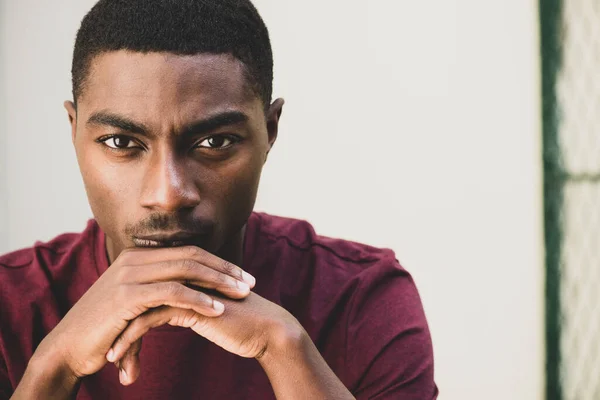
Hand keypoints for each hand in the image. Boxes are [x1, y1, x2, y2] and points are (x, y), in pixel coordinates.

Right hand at [32, 246, 255, 382]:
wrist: (70, 346)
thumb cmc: (107, 327)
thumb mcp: (135, 300)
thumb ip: (158, 288)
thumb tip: (188, 289)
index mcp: (139, 256)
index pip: (188, 252)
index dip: (218, 263)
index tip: (241, 276)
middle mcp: (134, 259)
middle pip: (191, 256)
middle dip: (225, 269)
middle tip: (250, 283)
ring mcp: (129, 275)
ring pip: (185, 270)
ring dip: (218, 282)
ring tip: (242, 295)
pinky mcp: (127, 296)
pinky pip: (172, 292)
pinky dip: (198, 300)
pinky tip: (217, 310)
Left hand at [109, 292, 305, 384]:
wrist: (267, 331)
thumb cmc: (239, 326)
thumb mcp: (207, 314)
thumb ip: (188, 306)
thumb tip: (168, 314)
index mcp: (183, 276)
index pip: (143, 292)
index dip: (126, 315)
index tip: (113, 338)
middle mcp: (180, 277)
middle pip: (136, 297)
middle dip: (116, 326)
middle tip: (104, 349)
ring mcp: (183, 287)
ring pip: (137, 309)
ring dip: (120, 337)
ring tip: (111, 361)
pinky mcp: (187, 304)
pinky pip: (147, 321)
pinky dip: (131, 342)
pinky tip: (122, 363)